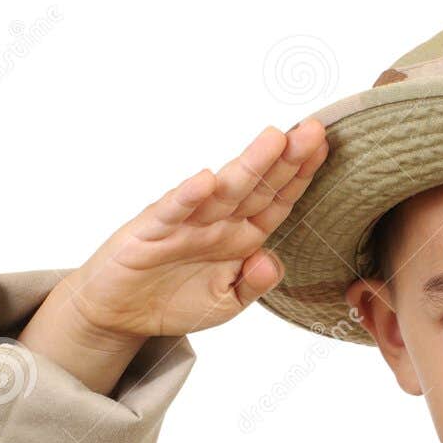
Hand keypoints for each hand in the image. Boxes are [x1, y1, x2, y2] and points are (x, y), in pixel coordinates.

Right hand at [64, 120, 328, 340]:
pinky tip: (208, 180)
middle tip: (312, 130)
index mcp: (241, 236)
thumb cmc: (174, 299)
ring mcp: (186, 223)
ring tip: (274, 139)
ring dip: (248, 165)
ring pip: (223, 191)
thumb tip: (272, 260)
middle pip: (257, 186)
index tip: (323, 147)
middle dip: (285, 159)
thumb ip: (253, 284)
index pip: (276, 200)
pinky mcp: (152, 231)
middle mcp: (218, 222)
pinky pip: (173, 211)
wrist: (120, 312)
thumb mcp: (225, 302)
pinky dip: (189, 197)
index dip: (299, 175)